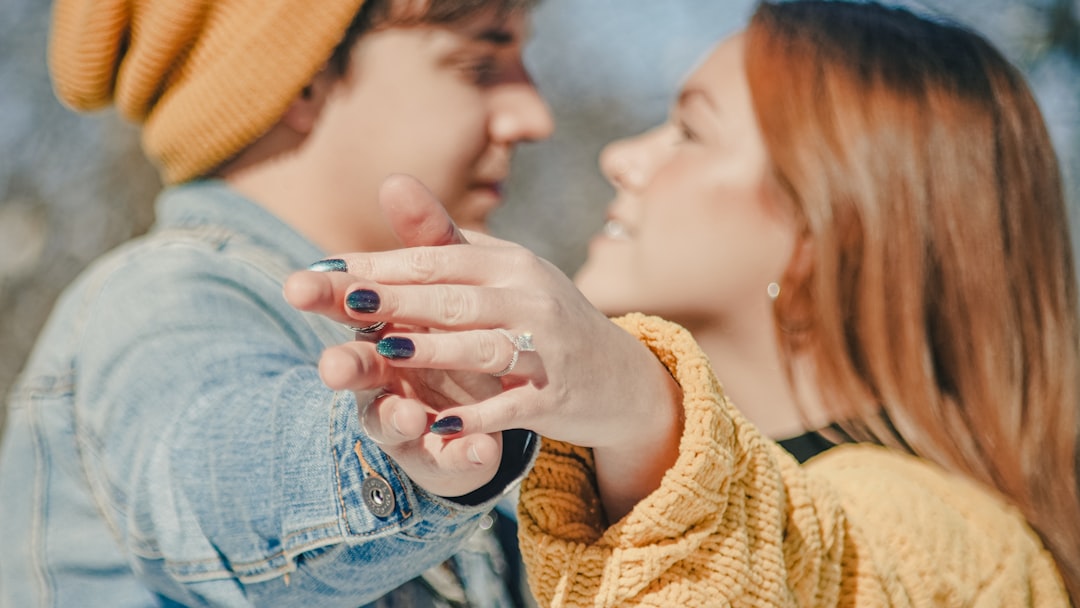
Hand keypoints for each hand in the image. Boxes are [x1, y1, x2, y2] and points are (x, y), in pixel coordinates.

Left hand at [286, 175, 683, 517]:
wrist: (619, 374)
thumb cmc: (540, 316)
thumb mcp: (500, 272)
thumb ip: (441, 239)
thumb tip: (389, 182)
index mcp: (508, 262)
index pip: (433, 261)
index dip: (377, 267)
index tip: (321, 272)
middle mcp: (529, 296)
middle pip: (451, 297)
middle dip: (390, 299)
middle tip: (334, 300)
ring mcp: (546, 346)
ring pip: (483, 346)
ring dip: (433, 350)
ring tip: (384, 353)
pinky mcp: (557, 395)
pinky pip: (514, 405)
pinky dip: (478, 417)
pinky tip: (439, 427)